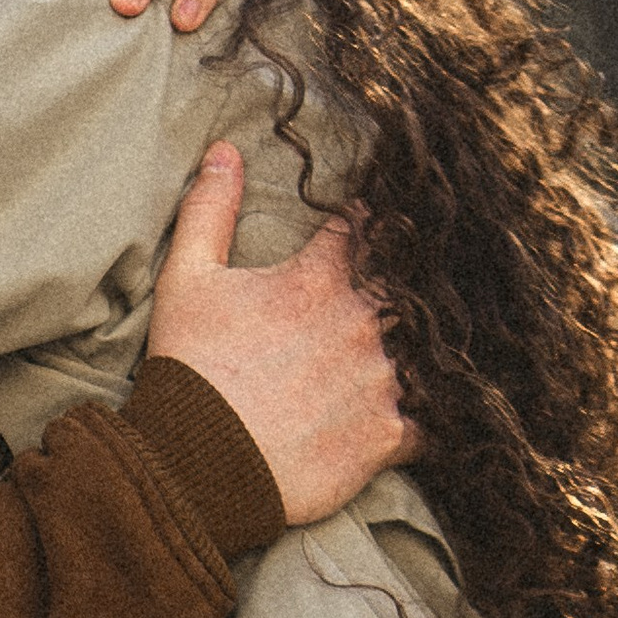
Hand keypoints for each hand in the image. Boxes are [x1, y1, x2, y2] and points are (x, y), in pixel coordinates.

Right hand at [149, 146, 412, 525]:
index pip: (366, 229)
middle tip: (406, 298)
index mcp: (319, 280)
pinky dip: (425, 419)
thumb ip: (210, 210)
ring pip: (428, 354)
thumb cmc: (191, 369)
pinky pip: (430, 422)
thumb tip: (225, 150)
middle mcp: (361, 324)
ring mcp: (381, 381)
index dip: (374, 224)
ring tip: (424, 353)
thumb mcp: (188, 280)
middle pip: (409, 290)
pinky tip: (419, 416)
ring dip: (423, 353)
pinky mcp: (389, 436)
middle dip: (409, 289)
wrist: (195, 467)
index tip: (379, 227)